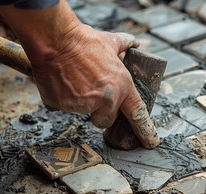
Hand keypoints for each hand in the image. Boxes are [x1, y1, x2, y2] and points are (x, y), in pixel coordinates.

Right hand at [30, 24, 159, 148]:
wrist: (55, 41)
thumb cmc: (83, 41)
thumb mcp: (110, 42)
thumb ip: (124, 46)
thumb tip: (134, 43)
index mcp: (121, 86)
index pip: (137, 113)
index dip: (144, 129)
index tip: (150, 141)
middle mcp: (106, 99)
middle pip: (106, 120)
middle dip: (100, 111)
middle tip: (92, 91)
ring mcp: (84, 105)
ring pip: (85, 113)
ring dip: (81, 102)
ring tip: (75, 80)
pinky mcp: (64, 107)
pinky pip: (65, 108)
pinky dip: (63, 98)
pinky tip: (63, 82)